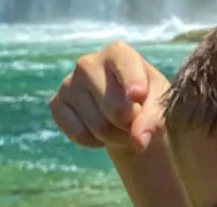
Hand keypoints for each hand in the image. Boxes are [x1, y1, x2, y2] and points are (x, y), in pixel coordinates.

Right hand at [50, 43, 170, 154]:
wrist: (126, 114)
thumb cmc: (147, 101)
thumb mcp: (159, 105)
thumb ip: (153, 119)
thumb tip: (138, 141)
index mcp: (118, 53)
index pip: (124, 66)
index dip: (132, 82)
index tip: (138, 96)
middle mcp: (88, 63)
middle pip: (115, 109)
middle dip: (131, 126)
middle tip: (135, 123)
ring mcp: (69, 83)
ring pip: (99, 126)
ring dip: (116, 137)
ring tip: (120, 127)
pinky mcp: (57, 104)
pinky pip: (78, 134)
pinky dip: (95, 142)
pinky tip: (100, 131)